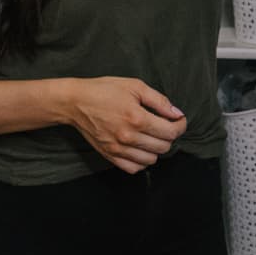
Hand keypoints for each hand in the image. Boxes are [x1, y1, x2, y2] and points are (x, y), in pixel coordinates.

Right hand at [65, 78, 186, 174]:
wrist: (75, 102)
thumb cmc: (103, 90)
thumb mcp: (134, 86)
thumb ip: (159, 100)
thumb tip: (176, 113)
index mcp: (137, 118)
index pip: (171, 131)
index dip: (180, 126)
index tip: (178, 120)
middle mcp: (128, 136)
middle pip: (164, 147)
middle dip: (169, 136)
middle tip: (164, 125)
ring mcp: (118, 148)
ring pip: (151, 160)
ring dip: (155, 149)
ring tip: (150, 136)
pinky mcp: (109, 155)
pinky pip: (134, 168)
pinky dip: (141, 161)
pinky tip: (139, 148)